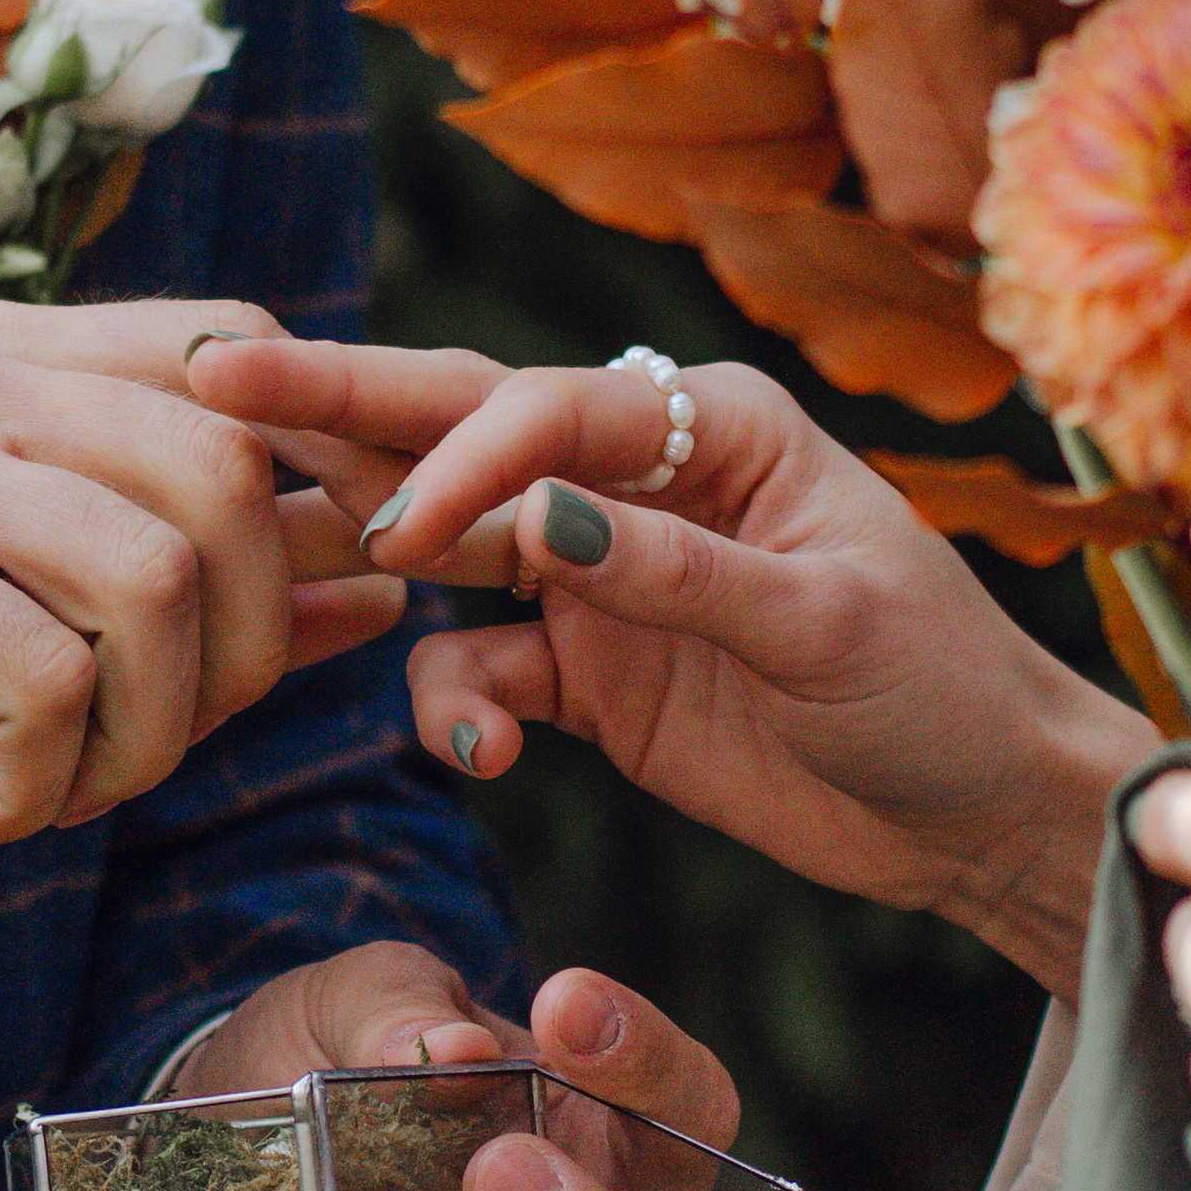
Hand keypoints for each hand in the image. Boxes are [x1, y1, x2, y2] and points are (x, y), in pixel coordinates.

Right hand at [0, 296, 401, 872]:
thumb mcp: (27, 631)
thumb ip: (195, 597)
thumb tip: (381, 590)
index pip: (231, 352)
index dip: (320, 467)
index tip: (341, 592)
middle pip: (226, 463)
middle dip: (248, 643)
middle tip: (163, 750)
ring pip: (154, 571)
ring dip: (144, 733)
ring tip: (58, 799)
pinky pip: (38, 670)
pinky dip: (38, 780)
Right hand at [191, 337, 1151, 1003]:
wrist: (978, 813)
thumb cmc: (938, 687)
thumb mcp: (825, 625)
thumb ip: (678, 573)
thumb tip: (538, 520)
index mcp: (709, 423)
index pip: (548, 410)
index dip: (461, 457)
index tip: (396, 528)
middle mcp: (637, 479)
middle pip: (462, 435)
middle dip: (336, 411)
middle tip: (213, 377)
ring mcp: (601, 577)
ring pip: (448, 556)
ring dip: (384, 585)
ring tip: (319, 612)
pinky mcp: (587, 676)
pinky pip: (477, 677)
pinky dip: (458, 715)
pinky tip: (486, 757)